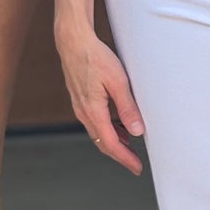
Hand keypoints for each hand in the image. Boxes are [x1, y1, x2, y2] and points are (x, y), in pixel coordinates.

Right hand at [56, 22, 143, 173]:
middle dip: (120, 154)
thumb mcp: (118, 82)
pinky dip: (107, 129)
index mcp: (93, 111)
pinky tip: (118, 124)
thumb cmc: (95, 57)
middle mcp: (84, 113)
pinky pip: (94, 122)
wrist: (73, 42)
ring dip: (114, 141)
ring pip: (98, 133)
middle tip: (135, 162)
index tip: (137, 167)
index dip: (125, 158)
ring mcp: (80, 106)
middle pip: (103, 143)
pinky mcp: (80, 99)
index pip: (111, 144)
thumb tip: (137, 131)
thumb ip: (127, 107)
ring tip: (131, 145)